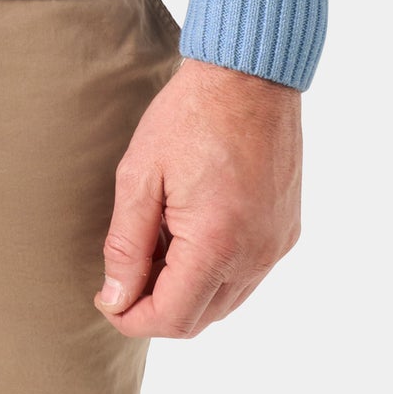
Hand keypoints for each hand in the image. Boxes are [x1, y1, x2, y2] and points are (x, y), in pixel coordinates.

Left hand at [96, 56, 300, 337]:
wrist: (248, 74)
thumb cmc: (189, 116)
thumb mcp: (140, 176)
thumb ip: (126, 245)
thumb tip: (115, 300)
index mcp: (217, 244)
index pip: (173, 318)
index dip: (132, 319)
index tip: (106, 300)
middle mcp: (256, 255)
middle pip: (201, 318)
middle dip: (157, 308)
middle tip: (125, 272)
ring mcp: (276, 245)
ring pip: (226, 301)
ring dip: (187, 291)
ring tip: (156, 245)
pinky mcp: (286, 231)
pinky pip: (248, 275)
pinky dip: (216, 271)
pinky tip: (189, 234)